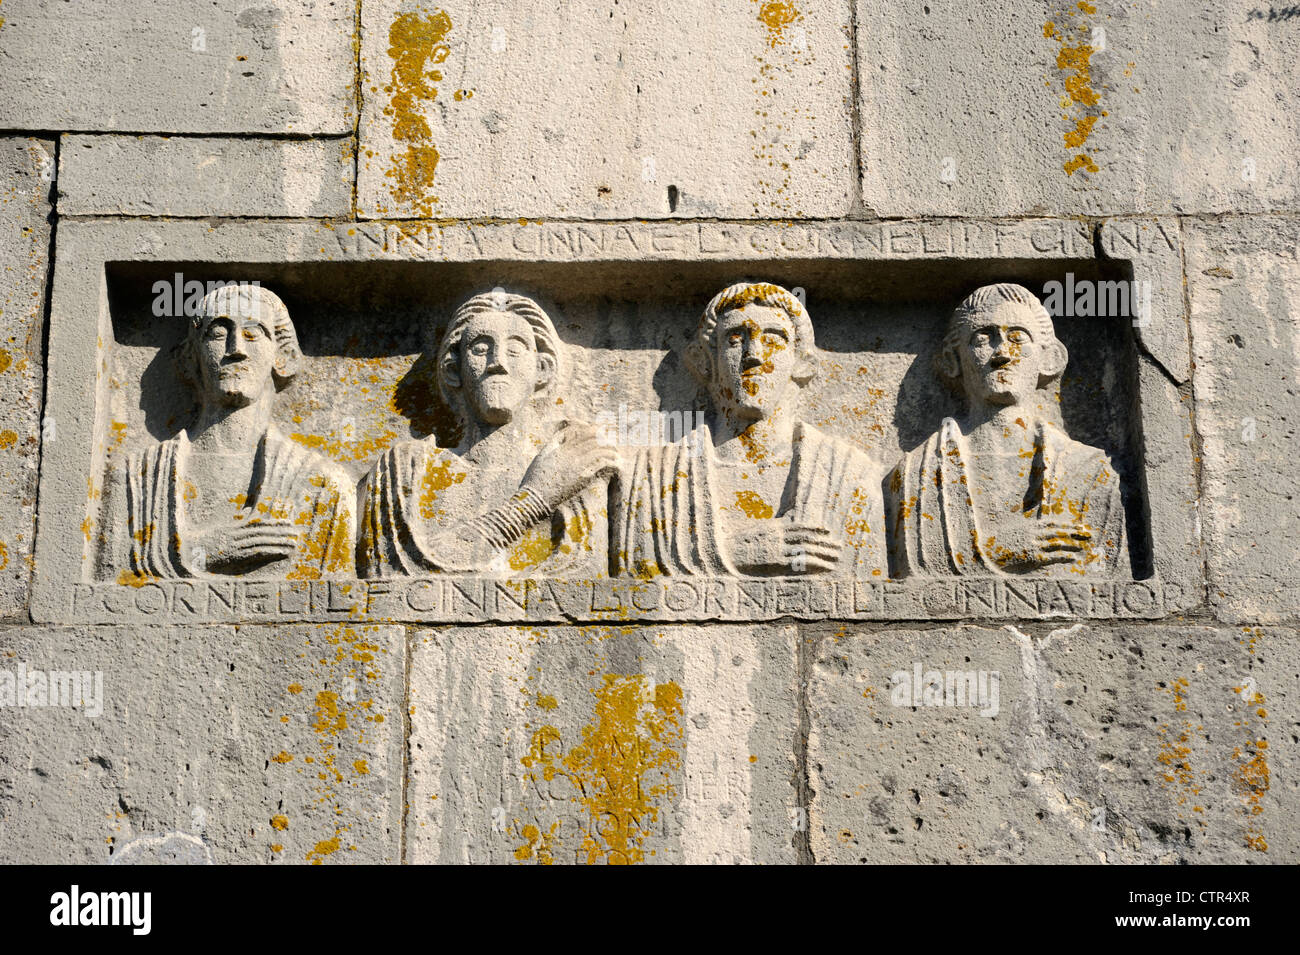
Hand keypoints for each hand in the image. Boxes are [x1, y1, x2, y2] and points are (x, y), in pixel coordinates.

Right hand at [189, 517, 297, 573]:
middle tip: (296, 532)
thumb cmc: (203, 542)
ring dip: (279, 542)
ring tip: (293, 543)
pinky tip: (282, 552)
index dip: (274, 523)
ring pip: (262, 541)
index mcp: (234, 528)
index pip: (258, 524)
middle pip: (263, 532)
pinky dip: (270, 551)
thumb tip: (246, 512)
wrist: (187, 552)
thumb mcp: (219, 529)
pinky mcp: (235, 555)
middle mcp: (237, 535)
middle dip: (281, 532)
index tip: (288, 522)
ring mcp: (236, 545)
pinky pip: (256, 552)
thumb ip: (234, 521)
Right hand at [521, 421, 619, 508]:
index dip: (591, 429)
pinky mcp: (581, 477)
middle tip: (613, 438)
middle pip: (590, 438)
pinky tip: (615, 461)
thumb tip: (563, 433)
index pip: (579, 431)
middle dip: (603, 436)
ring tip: (616, 451)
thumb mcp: (541, 456)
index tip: (600, 430)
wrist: (534, 498)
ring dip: (609, 448)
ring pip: (598, 449)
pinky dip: (609, 460)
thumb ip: (552, 443)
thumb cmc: (535, 479)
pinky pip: (599, 463)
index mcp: (558, 447)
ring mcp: (575, 464)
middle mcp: (568, 453)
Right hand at [728, 518, 843, 574]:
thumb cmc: (739, 545)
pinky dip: (814, 563)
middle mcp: (778, 536)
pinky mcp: (775, 561)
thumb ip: (771, 529)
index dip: (815, 528)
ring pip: (806, 549)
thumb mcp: (756, 531)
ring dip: (823, 553)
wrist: (724, 553)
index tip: (828, 531)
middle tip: (838, 547)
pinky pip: (799, 562)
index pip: (799, 526)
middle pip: (807, 538)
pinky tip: (824, 566)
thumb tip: (784, 524)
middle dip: (824, 542)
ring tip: (835, 558)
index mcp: (774, 527)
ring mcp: (777, 548)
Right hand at [986, 517, 1091, 570]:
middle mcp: (1034, 534)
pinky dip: (1064, 557)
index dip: (1067, 524)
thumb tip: (1033, 533)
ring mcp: (1034, 545)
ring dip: (1072, 544)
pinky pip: (1053, 556)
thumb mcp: (1011, 532)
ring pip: (1058, 543)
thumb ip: (1024, 531)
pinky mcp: (1033, 557)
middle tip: (1088, 533)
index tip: (1078, 525)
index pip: (1052, 523)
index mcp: (1029, 527)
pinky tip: (1074, 558)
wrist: (988, 550)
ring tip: (1084, 546)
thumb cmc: (998, 543)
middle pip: (1059, 531)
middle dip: (1075, 532)